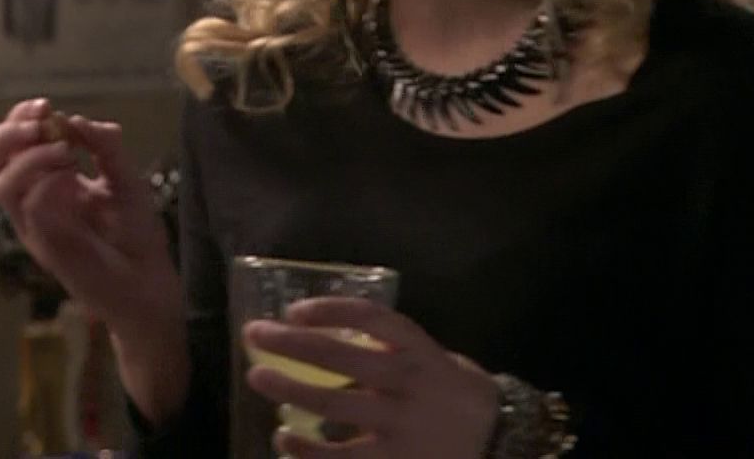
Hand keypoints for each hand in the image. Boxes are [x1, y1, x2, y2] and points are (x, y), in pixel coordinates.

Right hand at [0, 98, 179, 332]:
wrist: (149, 283)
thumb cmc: (135, 234)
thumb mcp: (125, 178)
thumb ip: (105, 146)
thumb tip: (74, 120)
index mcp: (43, 185)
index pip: (7, 147)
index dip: (18, 120)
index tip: (46, 106)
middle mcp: (30, 204)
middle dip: (7, 132)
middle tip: (41, 122)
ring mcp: (35, 227)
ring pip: (0, 182)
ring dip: (29, 156)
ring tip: (65, 152)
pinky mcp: (46, 246)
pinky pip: (31, 207)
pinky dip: (49, 184)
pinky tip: (75, 180)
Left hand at [244, 297, 498, 458]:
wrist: (497, 443)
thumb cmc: (450, 393)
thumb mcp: (432, 358)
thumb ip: (389, 347)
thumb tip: (321, 334)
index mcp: (419, 351)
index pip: (371, 317)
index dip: (329, 309)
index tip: (294, 310)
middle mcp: (409, 383)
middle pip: (339, 355)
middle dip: (289, 343)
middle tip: (255, 334)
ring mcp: (400, 426)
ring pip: (333, 404)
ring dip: (289, 389)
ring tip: (259, 376)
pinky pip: (340, 458)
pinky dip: (307, 450)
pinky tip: (284, 439)